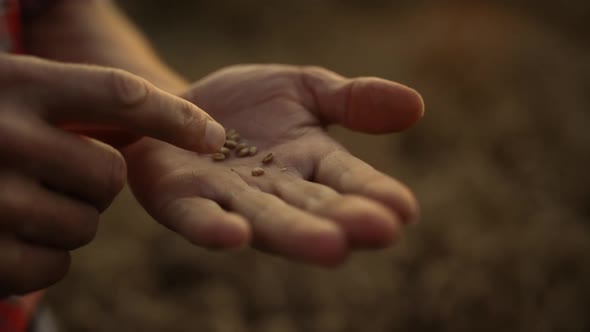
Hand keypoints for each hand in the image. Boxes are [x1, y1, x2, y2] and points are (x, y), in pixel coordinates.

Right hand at [0, 54, 224, 295]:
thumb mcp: (9, 92)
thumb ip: (72, 101)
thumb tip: (180, 124)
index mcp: (11, 84)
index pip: (116, 94)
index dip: (173, 116)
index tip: (213, 135)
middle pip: (108, 176)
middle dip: (93, 181)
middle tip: (53, 171)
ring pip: (83, 226)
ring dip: (66, 219)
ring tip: (16, 199)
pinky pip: (51, 269)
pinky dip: (40, 257)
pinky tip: (3, 234)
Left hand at [124, 65, 423, 264]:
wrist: (179, 105)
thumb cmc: (249, 104)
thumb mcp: (304, 88)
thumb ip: (353, 100)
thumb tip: (416, 106)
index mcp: (311, 162)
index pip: (349, 179)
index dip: (375, 193)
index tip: (405, 210)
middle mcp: (275, 189)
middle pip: (313, 206)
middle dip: (344, 219)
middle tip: (381, 231)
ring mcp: (228, 197)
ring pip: (264, 218)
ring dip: (295, 233)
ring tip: (331, 246)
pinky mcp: (180, 197)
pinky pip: (197, 216)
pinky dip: (214, 228)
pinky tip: (235, 235)